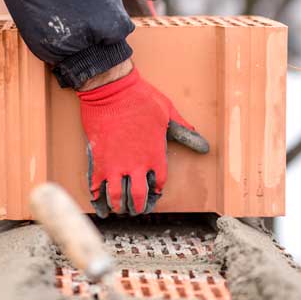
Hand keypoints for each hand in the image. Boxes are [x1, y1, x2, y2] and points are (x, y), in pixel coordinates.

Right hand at [78, 67, 208, 216]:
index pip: (158, 184)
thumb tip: (203, 144)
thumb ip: (183, 131)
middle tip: (136, 209)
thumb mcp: (168, 113)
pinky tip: (98, 201)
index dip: (156, 191)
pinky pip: (96, 185)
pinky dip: (97, 196)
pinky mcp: (98, 160)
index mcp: (155, 156)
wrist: (111, 90)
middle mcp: (136, 165)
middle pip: (138, 197)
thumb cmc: (141, 98)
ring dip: (118, 206)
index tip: (153, 192)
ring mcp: (115, 165)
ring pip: (117, 197)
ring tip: (117, 209)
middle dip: (137, 207)